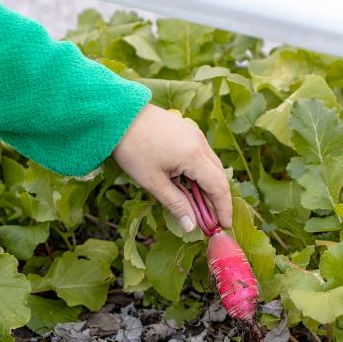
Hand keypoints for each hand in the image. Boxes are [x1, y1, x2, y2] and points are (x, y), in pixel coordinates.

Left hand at [113, 104, 230, 231]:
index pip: (219, 187)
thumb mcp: (153, 182)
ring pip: (212, 166)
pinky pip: (203, 156)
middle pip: (219, 176)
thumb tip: (191, 226)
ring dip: (210, 186)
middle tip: (212, 220)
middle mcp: (200, 143)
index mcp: (194, 156)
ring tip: (200, 205)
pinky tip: (191, 184)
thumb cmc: (132, 149)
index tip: (225, 225)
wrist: (117, 115)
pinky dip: (202, 173)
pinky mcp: (188, 131)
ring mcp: (196, 135)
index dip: (224, 208)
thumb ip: (176, 204)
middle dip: (218, 200)